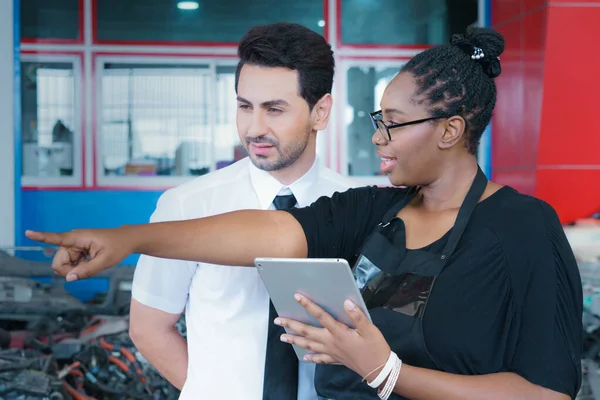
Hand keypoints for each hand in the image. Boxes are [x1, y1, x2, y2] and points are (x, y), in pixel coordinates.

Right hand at [25, 228, 134, 280]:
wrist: (126, 240)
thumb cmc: (118, 247)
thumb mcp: (106, 261)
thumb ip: (87, 271)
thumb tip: (69, 278)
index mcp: (79, 237)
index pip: (57, 238)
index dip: (41, 237)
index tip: (28, 232)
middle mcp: (72, 240)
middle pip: (58, 262)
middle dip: (68, 271)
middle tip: (86, 269)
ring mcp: (73, 245)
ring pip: (63, 265)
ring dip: (74, 269)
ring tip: (91, 263)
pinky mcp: (75, 250)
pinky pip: (69, 264)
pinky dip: (77, 267)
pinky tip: (89, 262)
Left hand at [275, 294, 390, 379]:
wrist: (379, 370)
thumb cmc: (375, 348)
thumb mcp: (370, 329)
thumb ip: (357, 316)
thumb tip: (346, 302)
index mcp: (339, 332)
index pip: (321, 315)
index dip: (308, 305)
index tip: (297, 297)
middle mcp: (331, 342)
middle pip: (307, 332)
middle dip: (292, 325)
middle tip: (278, 320)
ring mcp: (332, 352)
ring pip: (309, 345)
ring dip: (295, 340)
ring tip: (283, 337)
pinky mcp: (336, 359)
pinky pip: (320, 358)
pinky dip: (311, 357)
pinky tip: (304, 358)